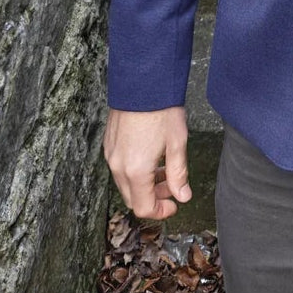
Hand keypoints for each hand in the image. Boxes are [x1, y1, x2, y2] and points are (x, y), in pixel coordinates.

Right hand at [103, 106, 190, 220]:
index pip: (143, 208)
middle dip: (153, 197)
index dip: (160, 211)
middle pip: (132, 198)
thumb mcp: (177, 143)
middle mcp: (118, 166)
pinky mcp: (109, 143)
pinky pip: (119, 167)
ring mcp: (111, 154)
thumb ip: (179, 174)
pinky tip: (151, 156)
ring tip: (164, 169)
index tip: (174, 204)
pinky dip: (134, 171)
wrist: (142, 82)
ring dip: (144, 184)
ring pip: (125, 183)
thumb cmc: (161, 109)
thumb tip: (183, 196)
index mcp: (135, 171)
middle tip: (172, 186)